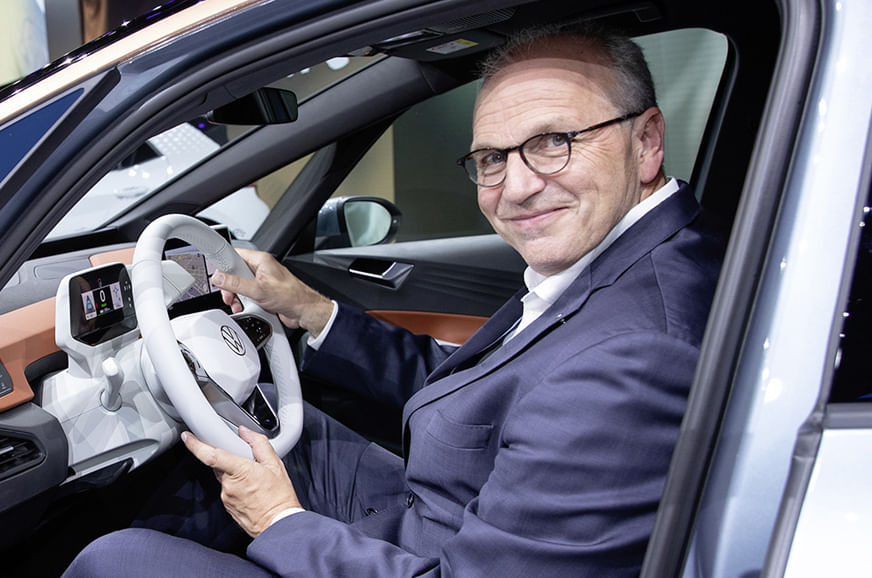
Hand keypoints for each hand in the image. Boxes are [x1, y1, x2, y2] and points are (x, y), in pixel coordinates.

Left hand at [181, 426, 302, 537]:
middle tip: (248, 462)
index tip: (187, 437)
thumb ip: (259, 444)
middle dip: (229, 458)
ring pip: (224, 477)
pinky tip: (252, 490)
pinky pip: (227, 489)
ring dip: (235, 473)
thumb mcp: (275, 465)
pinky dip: (237, 485)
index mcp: (240, 471)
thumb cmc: (279, 498)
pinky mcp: (227, 506)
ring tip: (255, 480)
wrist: (278, 524)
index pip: (211, 456)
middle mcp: (229, 485)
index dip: (195, 445)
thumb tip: (245, 432)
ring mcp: (226, 497)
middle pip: (218, 464)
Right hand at [211, 248, 333, 336]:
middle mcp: (261, 268)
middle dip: (230, 286)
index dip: (223, 264)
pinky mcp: (263, 292)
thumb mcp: (258, 290)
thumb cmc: (291, 296)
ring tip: (238, 303)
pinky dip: (243, 301)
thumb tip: (219, 277)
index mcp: (261, 260)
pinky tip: (244, 307)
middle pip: (234, 272)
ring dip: (236, 296)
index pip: (234, 254)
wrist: (305, 311)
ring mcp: (262, 280)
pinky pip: (247, 294)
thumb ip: (236, 283)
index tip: (215, 272)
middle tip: (230, 296)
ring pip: (240, 285)